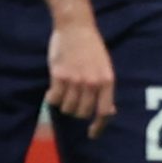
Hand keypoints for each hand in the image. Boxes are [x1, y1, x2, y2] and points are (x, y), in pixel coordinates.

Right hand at [47, 18, 117, 137]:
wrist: (76, 28)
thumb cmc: (91, 49)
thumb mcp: (105, 68)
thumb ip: (105, 89)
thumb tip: (110, 111)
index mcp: (107, 81)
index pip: (104, 111)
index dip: (99, 126)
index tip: (92, 134)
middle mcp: (92, 83)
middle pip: (83, 112)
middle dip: (77, 111)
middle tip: (73, 102)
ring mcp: (75, 80)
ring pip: (67, 108)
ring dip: (64, 105)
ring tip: (64, 93)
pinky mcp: (59, 76)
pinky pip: (53, 99)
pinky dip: (51, 99)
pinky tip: (53, 91)